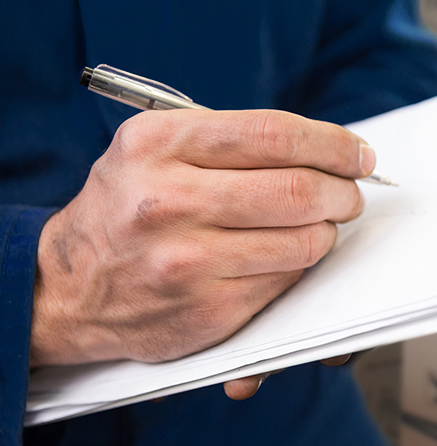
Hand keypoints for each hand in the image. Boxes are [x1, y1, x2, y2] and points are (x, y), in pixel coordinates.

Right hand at [31, 109, 369, 400]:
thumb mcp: (153, 150)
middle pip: (299, 190)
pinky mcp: (208, 310)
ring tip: (321, 225)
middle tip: (349, 194)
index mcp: (159, 145)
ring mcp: (188, 262)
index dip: (332, 144)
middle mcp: (169, 201)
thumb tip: (321, 148)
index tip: (358, 154)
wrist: (69, 289)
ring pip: (303, 242)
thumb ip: (227, 140)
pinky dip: (300, 266)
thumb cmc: (127, 208)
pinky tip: (289, 257)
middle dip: (342, 192)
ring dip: (327, 232)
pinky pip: (285, 282)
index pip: (275, 135)